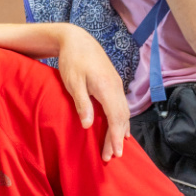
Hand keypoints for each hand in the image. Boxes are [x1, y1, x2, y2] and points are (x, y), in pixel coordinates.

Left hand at [56, 26, 130, 160]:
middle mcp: (116, 87)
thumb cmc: (72, 60)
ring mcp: (116, 84)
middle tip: (112, 156)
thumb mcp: (73, 82)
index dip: (115, 137)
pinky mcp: (113, 83)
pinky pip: (121, 106)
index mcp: (106, 87)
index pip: (116, 117)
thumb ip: (82, 103)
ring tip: (116, 148)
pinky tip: (120, 129)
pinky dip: (121, 120)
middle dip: (118, 138)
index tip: (114, 153)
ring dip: (120, 130)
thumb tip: (88, 125)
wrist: (77, 39)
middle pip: (122, 118)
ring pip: (124, 112)